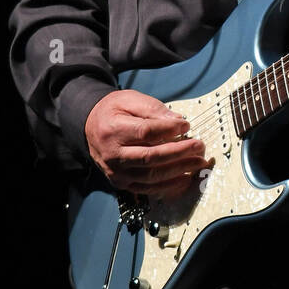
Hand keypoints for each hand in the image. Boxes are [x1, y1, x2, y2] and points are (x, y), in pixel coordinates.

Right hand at [84, 89, 207, 200]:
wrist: (89, 128)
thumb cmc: (113, 112)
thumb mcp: (129, 100)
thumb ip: (153, 108)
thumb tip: (178, 121)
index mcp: (112, 130)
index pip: (145, 132)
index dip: (168, 129)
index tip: (186, 124)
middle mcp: (113, 155)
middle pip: (150, 157)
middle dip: (179, 152)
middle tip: (199, 146)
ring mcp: (117, 172)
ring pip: (152, 176)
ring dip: (179, 170)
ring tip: (198, 162)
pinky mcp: (122, 183)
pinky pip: (148, 188)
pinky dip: (169, 185)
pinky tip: (185, 177)